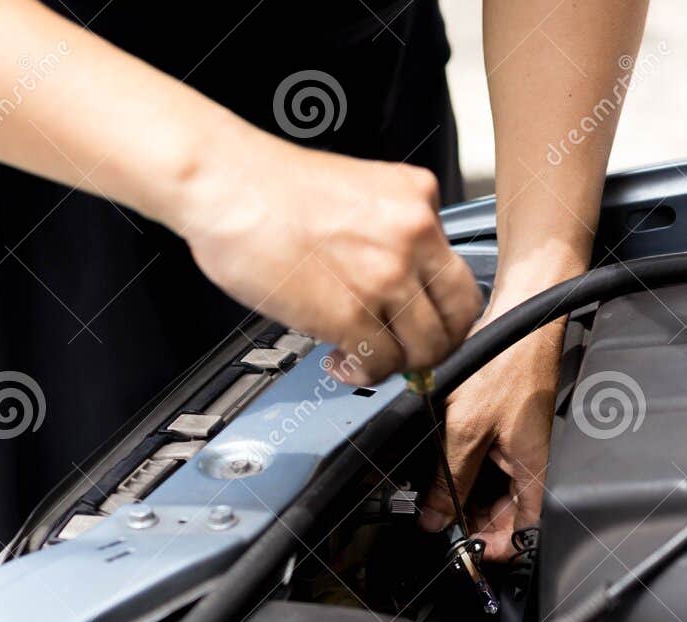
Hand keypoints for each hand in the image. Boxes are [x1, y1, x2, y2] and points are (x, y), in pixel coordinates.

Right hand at [172, 127, 481, 385]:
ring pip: (425, 348)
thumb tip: (403, 281)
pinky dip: (364, 374)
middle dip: (435, 347)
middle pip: (457, 318)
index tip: (429, 326)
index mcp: (418, 198)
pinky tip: (341, 362)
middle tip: (409, 353)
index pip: (460, 274)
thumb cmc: (272, 186)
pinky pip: (381, 363)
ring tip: (365, 358)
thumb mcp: (362, 186)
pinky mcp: (350, 312)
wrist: (225, 183)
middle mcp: (413, 235)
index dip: (446, 313)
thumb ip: (394, 229)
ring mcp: (386, 276)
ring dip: (397, 364)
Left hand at [418, 316, 562, 560]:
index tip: (469, 552)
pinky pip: (489, 465)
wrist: (516, 318)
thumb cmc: (505, 363)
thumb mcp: (466, 430)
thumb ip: (448, 479)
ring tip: (435, 498)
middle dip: (474, 524)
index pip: (525, 532)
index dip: (498, 549)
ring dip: (466, 498)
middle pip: (506, 515)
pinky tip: (442, 469)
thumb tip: (434, 517)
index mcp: (534, 471)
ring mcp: (520, 448)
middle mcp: (532, 464)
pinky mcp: (506, 430)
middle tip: (440, 523)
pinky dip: (467, 473)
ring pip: (494, 491)